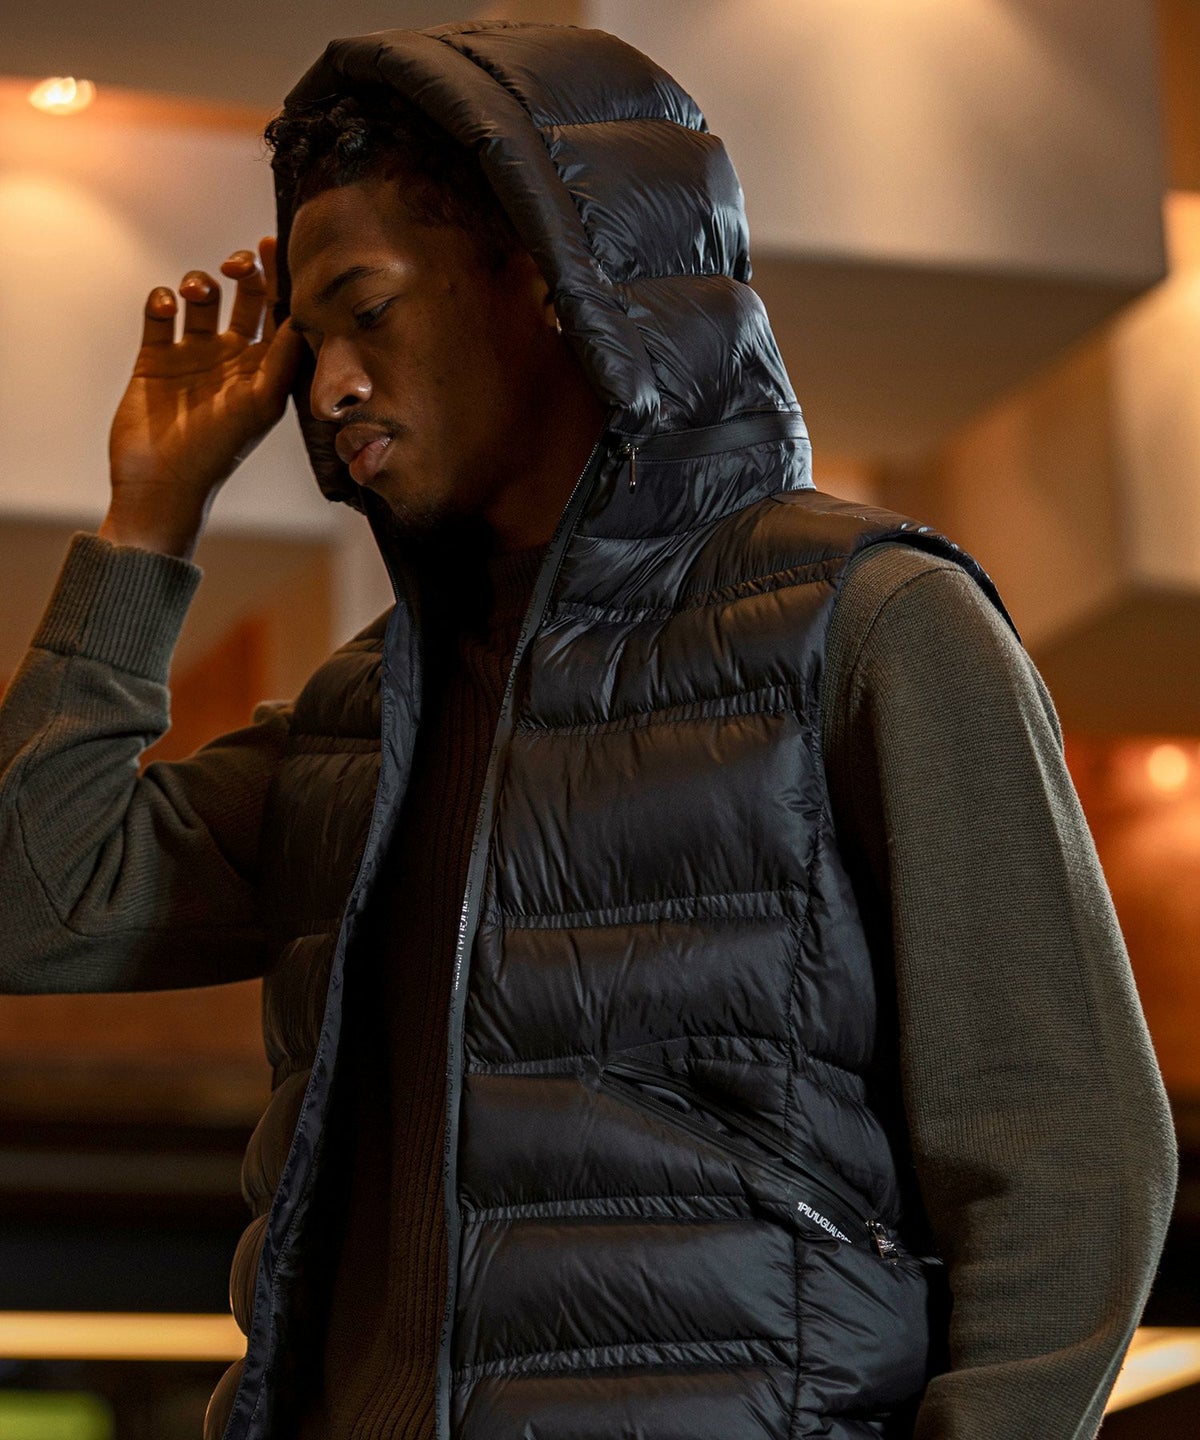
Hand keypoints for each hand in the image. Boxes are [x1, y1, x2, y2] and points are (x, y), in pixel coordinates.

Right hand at [103, 235, 303, 558]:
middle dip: (245, 272)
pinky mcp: (155, 358)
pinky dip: (163, 299)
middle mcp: (232, 357)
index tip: (276, 246)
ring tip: (199, 292)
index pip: (281, 313)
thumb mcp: (261, 405)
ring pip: (201, 298)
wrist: (162, 484)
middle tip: (239, 263)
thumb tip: (306, 316)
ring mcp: (192, 356)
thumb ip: (284, 359)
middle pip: (244, 297)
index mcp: (265, 369)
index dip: (281, 279)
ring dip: (201, 283)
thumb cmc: (220, 452)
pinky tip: (166, 306)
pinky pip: (160, 313)